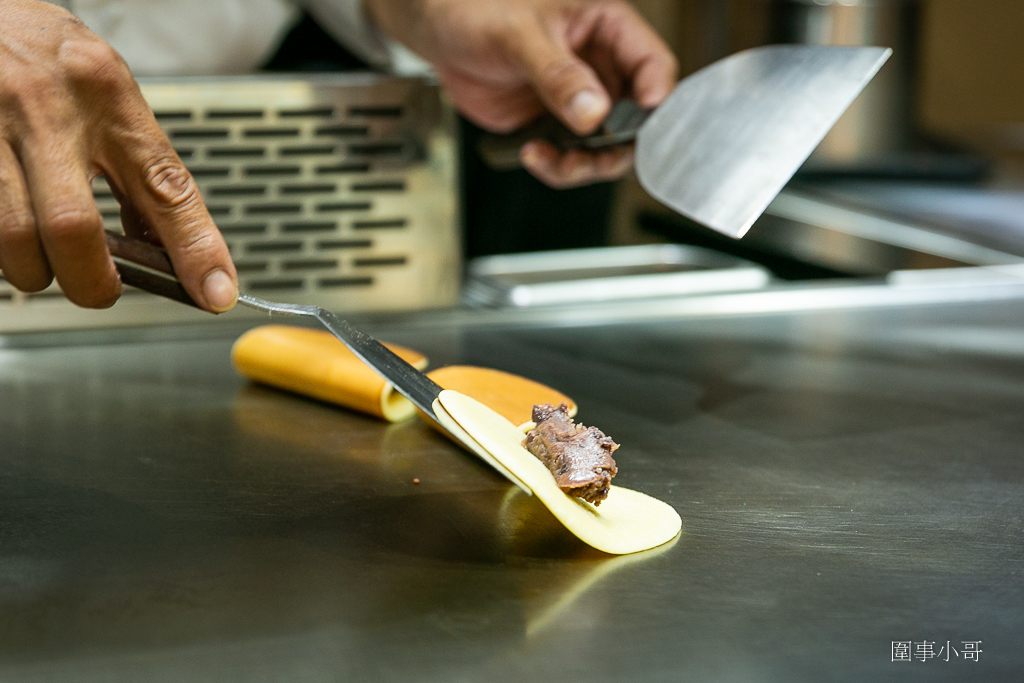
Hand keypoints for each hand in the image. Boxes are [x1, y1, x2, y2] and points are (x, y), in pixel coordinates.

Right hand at [0, 0, 236, 310]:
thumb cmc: (42, 54)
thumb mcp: (106, 92)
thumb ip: (138, 166)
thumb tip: (170, 248)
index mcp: (107, 94)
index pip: (165, 187)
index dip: (196, 250)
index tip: (216, 293)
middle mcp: (47, 108)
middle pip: (74, 228)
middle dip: (91, 280)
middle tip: (101, 287)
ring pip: (16, 238)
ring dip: (36, 269)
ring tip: (46, 257)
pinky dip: (2, 248)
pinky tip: (13, 230)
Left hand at [366, 0, 676, 187]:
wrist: (436, 30)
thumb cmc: (476, 8)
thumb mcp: (519, 36)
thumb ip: (557, 74)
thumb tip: (592, 112)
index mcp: (606, 27)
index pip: (652, 63)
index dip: (655, 95)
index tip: (642, 120)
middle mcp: (599, 66)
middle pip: (635, 118)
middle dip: (618, 146)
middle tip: (594, 157)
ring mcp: (577, 99)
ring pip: (605, 146)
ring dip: (585, 164)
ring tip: (553, 160)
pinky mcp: (552, 124)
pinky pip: (570, 156)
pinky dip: (557, 166)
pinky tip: (532, 153)